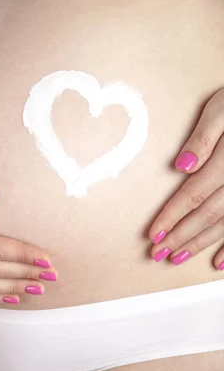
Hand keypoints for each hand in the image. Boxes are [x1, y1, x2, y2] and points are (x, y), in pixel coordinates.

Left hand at [148, 88, 223, 269]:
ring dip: (203, 244)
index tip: (153, 234)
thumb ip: (203, 137)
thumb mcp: (222, 108)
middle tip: (156, 254)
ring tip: (178, 258)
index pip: (194, 194)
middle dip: (181, 237)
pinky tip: (219, 262)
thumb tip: (182, 166)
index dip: (172, 216)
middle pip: (209, 215)